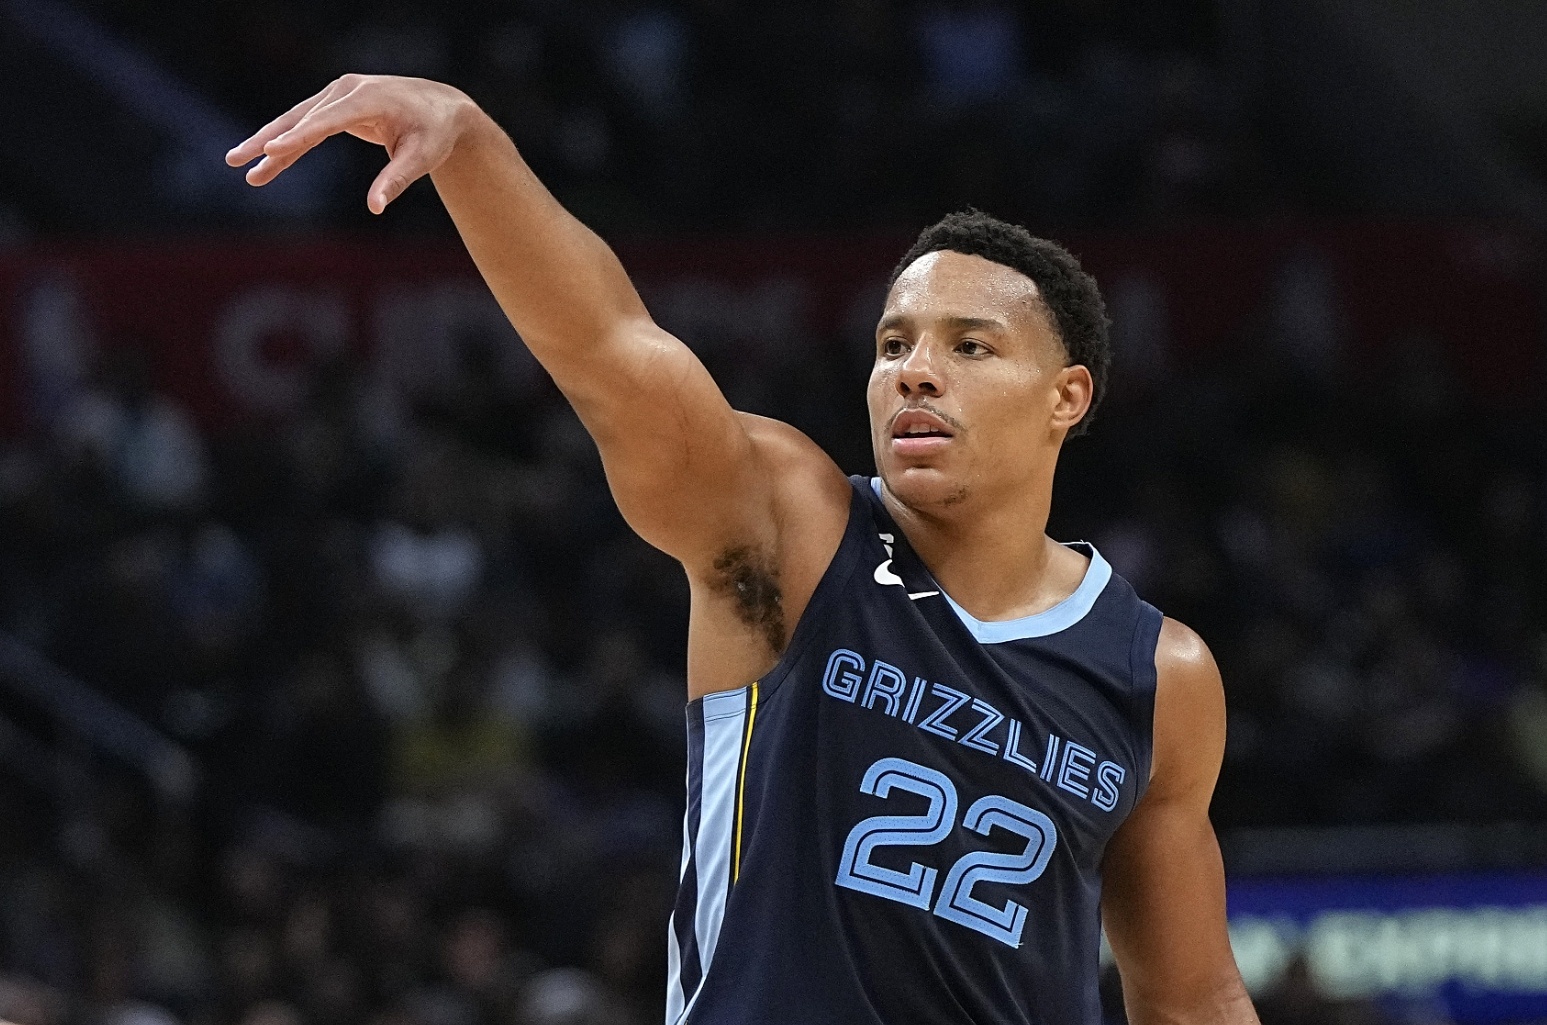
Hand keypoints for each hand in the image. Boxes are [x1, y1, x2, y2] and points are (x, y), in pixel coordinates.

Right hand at [226, 74, 477, 213]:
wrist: (441, 109)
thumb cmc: (433, 134)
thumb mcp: (421, 159)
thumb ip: (396, 181)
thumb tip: (375, 208)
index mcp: (368, 98)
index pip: (328, 120)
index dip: (299, 136)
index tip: (272, 150)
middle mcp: (348, 90)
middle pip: (302, 119)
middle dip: (269, 142)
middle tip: (238, 161)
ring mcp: (339, 94)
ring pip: (297, 121)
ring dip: (268, 143)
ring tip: (238, 163)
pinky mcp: (335, 104)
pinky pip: (306, 125)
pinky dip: (286, 143)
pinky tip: (266, 161)